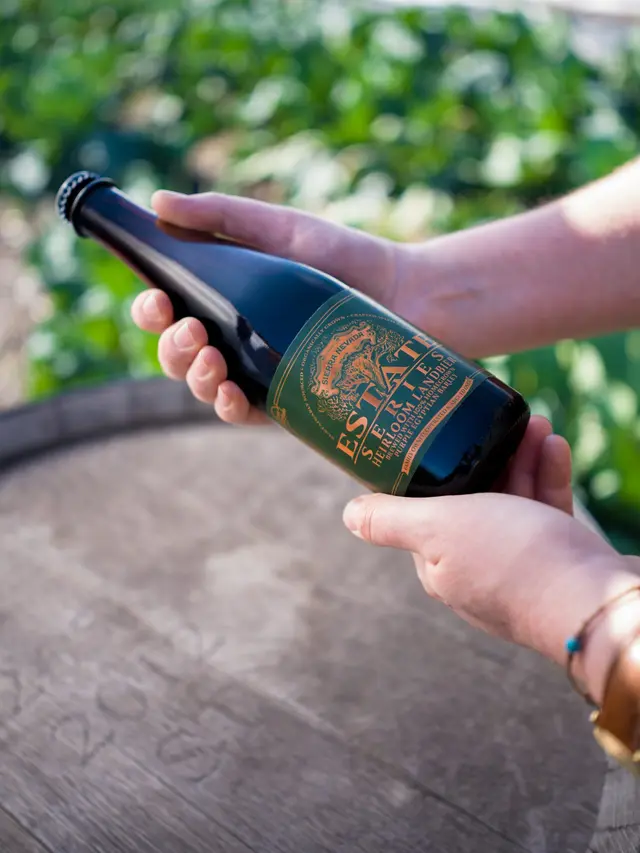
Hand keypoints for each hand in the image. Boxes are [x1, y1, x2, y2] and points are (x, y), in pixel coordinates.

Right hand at [131, 190, 410, 424]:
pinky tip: (230, 393)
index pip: (171, 311)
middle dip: (172, 346)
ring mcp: (260, 371)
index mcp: (226, 297)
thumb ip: (221, 216)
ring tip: (211, 358)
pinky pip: (245, 413)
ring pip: (205, 387)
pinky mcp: (289, 400)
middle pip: (179, 354)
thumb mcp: (281, 228)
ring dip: (194, 376)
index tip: (156, 301)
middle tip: (192, 330)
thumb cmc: (347, 257)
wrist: (410, 295)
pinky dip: (229, 407)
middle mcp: (236, 338)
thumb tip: (157, 202)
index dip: (152, 311)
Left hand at [341, 414, 638, 699]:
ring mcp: (521, 568)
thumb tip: (348, 515)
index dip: (434, 471)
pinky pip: (548, 513)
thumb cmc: (512, 560)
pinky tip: (554, 447)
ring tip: (533, 423)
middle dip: (486, 457)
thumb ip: (391, 519)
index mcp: (439, 565)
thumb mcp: (437, 529)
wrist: (596, 602)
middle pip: (474, 500)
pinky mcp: (560, 562)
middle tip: (499, 421)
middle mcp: (477, 570)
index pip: (425, 511)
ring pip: (515, 502)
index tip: (446, 434)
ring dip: (521, 460)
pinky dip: (548, 477)